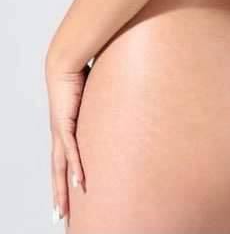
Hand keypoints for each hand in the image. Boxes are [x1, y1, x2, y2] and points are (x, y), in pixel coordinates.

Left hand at [45, 57, 90, 221]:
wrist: (65, 59)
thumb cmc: (80, 70)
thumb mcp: (95, 93)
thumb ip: (106, 100)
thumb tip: (124, 96)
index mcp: (65, 127)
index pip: (64, 159)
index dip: (66, 178)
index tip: (69, 196)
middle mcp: (60, 132)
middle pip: (58, 171)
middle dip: (60, 195)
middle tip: (61, 216)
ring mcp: (61, 129)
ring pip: (61, 168)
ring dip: (62, 191)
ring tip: (64, 212)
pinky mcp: (65, 123)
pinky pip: (71, 151)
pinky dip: (76, 168)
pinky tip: (80, 184)